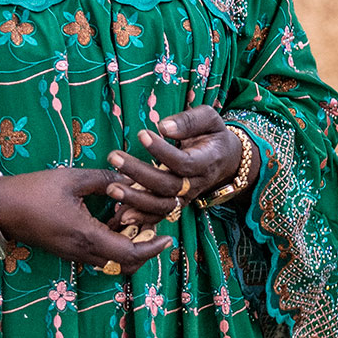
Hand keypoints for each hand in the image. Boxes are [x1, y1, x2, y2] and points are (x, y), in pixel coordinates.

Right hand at [0, 167, 169, 273]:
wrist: (1, 207)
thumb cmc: (35, 191)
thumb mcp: (73, 179)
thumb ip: (105, 179)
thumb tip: (131, 177)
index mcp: (87, 237)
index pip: (130, 254)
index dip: (153, 248)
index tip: (167, 236)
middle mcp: (83, 253)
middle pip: (125, 265)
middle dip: (145, 251)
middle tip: (155, 230)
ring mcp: (74, 255)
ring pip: (112, 262)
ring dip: (129, 248)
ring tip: (137, 222)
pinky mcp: (68, 251)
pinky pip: (99, 256)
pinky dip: (113, 244)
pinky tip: (115, 221)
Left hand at [105, 105, 245, 230]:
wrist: (225, 160)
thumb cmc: (213, 135)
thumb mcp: (210, 120)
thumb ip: (189, 121)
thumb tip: (163, 126)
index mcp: (206, 161)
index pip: (183, 162)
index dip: (162, 151)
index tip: (141, 134)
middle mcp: (196, 183)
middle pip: (168, 185)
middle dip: (139, 173)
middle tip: (114, 156)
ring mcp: (185, 197)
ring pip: (161, 205)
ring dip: (135, 200)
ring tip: (112, 188)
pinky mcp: (175, 204)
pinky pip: (159, 216)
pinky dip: (141, 218)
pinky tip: (120, 214)